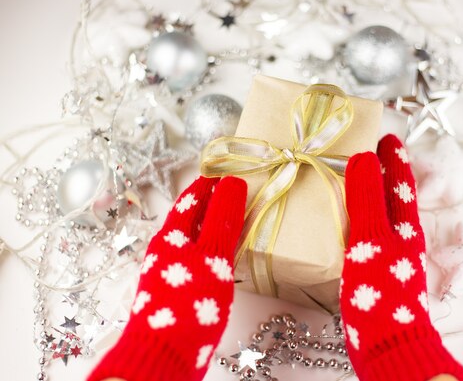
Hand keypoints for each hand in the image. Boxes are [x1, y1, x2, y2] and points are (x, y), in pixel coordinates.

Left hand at [87, 176, 246, 380]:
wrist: (164, 354)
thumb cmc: (188, 302)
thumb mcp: (213, 255)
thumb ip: (223, 219)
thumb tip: (233, 183)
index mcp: (170, 237)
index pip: (190, 201)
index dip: (207, 185)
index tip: (224, 173)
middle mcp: (166, 252)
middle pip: (188, 220)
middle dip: (207, 205)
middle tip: (228, 192)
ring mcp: (169, 274)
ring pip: (191, 242)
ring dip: (209, 228)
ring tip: (229, 222)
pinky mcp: (175, 294)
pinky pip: (195, 262)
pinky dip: (210, 253)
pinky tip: (222, 261)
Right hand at [340, 134, 462, 380]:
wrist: (388, 343)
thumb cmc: (381, 291)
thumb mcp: (371, 239)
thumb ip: (367, 198)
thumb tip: (364, 157)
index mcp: (402, 226)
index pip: (400, 182)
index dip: (394, 158)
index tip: (387, 135)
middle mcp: (400, 239)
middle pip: (393, 197)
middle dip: (382, 173)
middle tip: (366, 152)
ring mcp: (389, 257)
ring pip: (380, 216)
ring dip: (369, 196)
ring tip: (350, 182)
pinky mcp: (375, 274)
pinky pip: (367, 236)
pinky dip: (357, 221)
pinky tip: (342, 227)